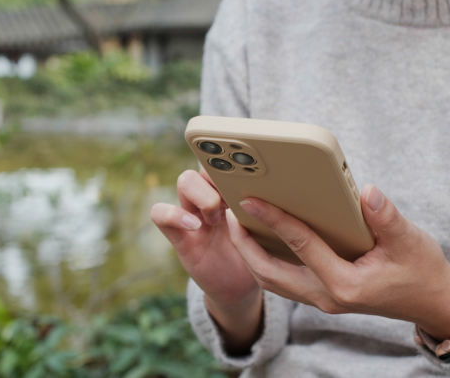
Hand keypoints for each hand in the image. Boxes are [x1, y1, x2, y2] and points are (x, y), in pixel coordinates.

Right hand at [150, 169, 262, 352]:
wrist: (242, 288)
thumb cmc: (260, 256)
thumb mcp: (272, 229)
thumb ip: (272, 209)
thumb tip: (289, 187)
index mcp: (234, 192)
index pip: (229, 161)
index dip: (234, 160)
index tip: (249, 172)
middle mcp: (211, 198)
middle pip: (206, 163)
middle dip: (219, 175)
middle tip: (234, 199)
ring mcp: (193, 215)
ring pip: (185, 181)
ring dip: (203, 194)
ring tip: (217, 217)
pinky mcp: (179, 237)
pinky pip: (160, 214)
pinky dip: (173, 214)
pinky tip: (195, 226)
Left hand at [229, 184, 449, 340]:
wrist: (434, 304)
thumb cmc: (423, 271)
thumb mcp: (411, 241)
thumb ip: (386, 217)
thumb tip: (365, 192)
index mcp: (345, 284)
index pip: (300, 246)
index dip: (273, 219)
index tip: (249, 200)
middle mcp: (327, 296)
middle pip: (270, 273)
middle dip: (244, 244)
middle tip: (228, 213)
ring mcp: (322, 300)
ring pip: (272, 281)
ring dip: (250, 255)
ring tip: (237, 224)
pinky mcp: (323, 295)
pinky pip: (284, 281)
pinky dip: (267, 261)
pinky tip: (262, 239)